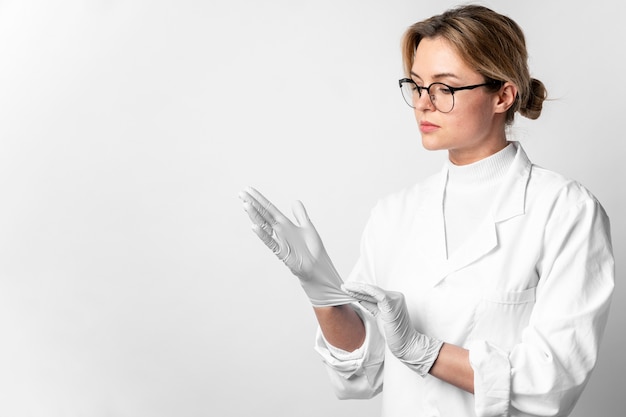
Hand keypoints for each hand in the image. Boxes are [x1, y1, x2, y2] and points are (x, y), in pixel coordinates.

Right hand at [239, 186, 353, 306]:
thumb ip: (300, 214)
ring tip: (245, 205)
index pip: (269, 209)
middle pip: (264, 215)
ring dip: (255, 216)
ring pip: (264, 226)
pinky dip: (263, 235)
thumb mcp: (307, 227)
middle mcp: (280, 231)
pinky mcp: (283, 253)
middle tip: (241, 193)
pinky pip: (271, 243)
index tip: (248, 190)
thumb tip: (295, 201)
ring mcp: (280, 241)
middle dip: (253, 204)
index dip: (259, 199)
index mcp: (285, 224)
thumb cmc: (312, 250)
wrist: (318, 267)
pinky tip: (254, 227)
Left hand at [342, 282, 442, 375]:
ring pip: (373, 290)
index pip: (373, 292)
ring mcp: (395, 299)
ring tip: (346, 287)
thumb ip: (371, 305)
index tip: (347, 289)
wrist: (406, 345)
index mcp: (392, 299)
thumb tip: (359, 298)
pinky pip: (377, 295)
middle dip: (356, 288)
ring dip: (357, 288)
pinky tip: (355, 291)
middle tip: (343, 286)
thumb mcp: (379, 316)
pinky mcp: (392, 305)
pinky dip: (365, 291)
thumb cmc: (393, 333)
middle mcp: (395, 296)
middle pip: (372, 290)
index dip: (359, 290)